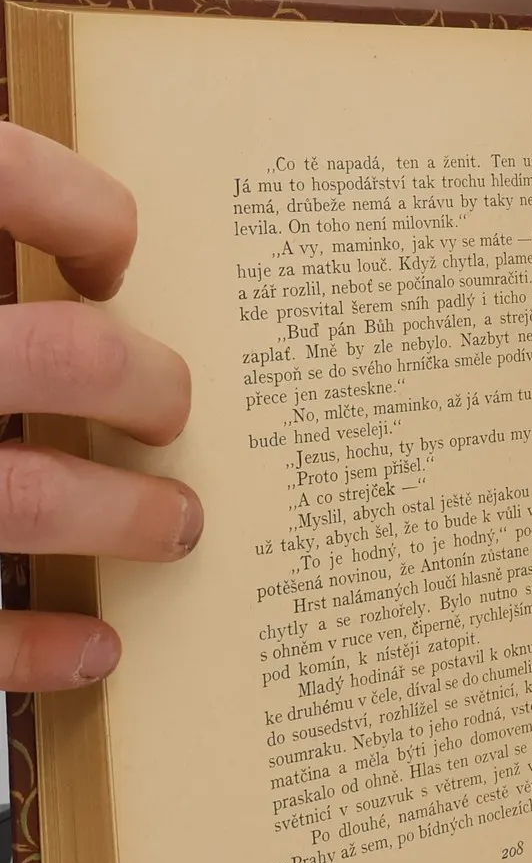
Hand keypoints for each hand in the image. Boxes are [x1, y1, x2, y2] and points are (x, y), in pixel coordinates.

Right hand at [0, 126, 198, 692]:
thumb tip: (92, 261)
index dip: (78, 208)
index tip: (119, 254)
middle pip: (59, 355)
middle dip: (144, 382)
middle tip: (176, 403)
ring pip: (21, 498)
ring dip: (120, 517)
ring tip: (178, 525)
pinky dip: (33, 651)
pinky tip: (97, 654)